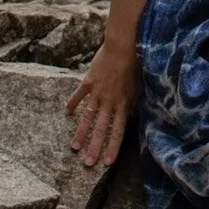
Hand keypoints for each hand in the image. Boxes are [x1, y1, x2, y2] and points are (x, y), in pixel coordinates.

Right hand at [67, 39, 141, 168]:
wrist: (125, 44)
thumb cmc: (137, 64)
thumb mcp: (140, 87)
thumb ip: (134, 102)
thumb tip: (131, 116)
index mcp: (123, 103)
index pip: (118, 131)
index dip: (113, 147)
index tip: (107, 163)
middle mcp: (109, 101)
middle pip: (101, 128)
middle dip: (94, 147)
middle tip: (88, 163)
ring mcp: (97, 91)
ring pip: (87, 116)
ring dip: (81, 133)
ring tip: (74, 147)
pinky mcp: (89, 80)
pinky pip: (79, 94)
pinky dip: (73, 102)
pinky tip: (67, 112)